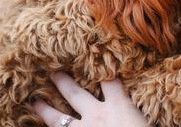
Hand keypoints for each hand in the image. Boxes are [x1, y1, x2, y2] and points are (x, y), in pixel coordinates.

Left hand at [33, 72, 147, 126]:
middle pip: (75, 93)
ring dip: (45, 110)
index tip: (97, 61)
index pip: (110, 81)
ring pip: (58, 119)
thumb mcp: (145, 121)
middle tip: (53, 72)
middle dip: (63, 82)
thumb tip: (136, 108)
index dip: (104, 71)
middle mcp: (96, 115)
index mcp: (119, 106)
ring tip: (35, 102)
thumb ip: (136, 112)